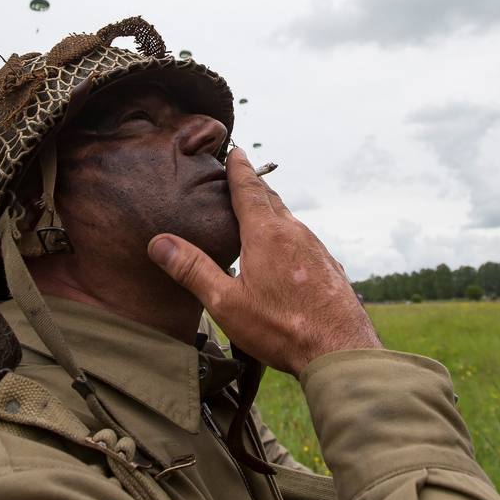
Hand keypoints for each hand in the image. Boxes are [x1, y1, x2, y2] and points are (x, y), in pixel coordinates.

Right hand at [148, 147, 379, 377]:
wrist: (341, 350)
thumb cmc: (281, 328)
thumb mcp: (226, 303)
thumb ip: (192, 270)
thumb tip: (159, 242)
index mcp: (266, 233)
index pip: (248, 188)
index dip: (238, 168)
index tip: (235, 149)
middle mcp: (294, 232)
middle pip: (270, 198)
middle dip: (253, 184)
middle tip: (240, 174)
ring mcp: (315, 248)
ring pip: (288, 219)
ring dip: (271, 209)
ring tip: (256, 210)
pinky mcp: (327, 266)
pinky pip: (303, 239)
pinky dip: (287, 233)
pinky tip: (283, 251)